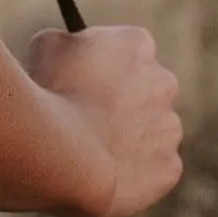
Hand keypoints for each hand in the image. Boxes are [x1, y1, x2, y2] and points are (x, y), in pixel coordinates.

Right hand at [27, 24, 182, 216]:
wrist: (65, 154)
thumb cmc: (51, 93)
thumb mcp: (47, 46)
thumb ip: (69, 44)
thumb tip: (69, 50)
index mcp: (136, 45)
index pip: (127, 48)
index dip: (103, 64)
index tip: (84, 78)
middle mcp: (163, 82)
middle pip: (147, 88)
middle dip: (124, 100)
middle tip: (89, 115)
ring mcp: (170, 128)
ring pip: (151, 131)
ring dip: (129, 137)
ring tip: (90, 149)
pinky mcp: (169, 168)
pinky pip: (151, 168)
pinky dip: (131, 172)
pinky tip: (102, 173)